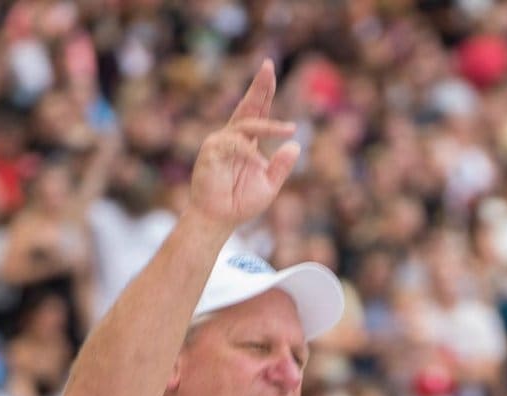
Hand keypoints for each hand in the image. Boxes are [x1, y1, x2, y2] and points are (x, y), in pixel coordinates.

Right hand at [184, 60, 298, 233]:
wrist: (220, 219)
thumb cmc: (241, 202)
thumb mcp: (269, 184)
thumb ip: (282, 166)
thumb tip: (296, 144)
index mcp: (248, 141)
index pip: (258, 111)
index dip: (264, 91)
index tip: (271, 70)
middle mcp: (233, 136)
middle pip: (248, 106)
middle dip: (259, 86)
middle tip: (269, 65)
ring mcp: (220, 142)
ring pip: (246, 125)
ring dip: (268, 127)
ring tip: (288, 130)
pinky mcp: (211, 152)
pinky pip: (232, 144)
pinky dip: (247, 151)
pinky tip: (259, 162)